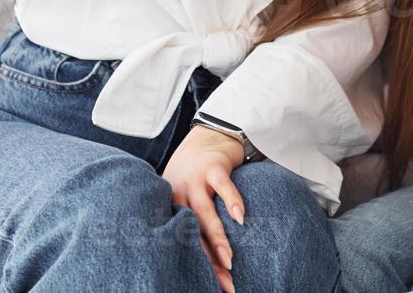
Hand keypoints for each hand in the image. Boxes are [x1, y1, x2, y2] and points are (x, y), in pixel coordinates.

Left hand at [162, 125, 247, 292]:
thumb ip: (190, 219)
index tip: (210, 286)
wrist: (206, 134)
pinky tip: (240, 218)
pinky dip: (232, 201)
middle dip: (208, 261)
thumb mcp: (186, 194)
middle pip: (192, 234)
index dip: (196, 265)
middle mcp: (179, 194)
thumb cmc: (197, 172)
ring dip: (216, 238)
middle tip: (224, 282)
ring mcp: (196, 180)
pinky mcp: (213, 167)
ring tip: (227, 260)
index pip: (182, 242)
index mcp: (172, 205)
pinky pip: (223, 186)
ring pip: (204, 214)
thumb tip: (201, 255)